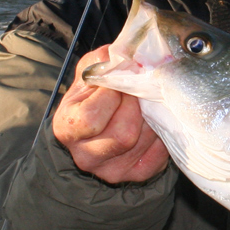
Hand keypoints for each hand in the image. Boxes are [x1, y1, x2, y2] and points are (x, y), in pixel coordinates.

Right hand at [53, 45, 169, 183]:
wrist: (96, 133)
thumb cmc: (92, 100)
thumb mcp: (88, 78)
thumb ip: (101, 63)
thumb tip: (126, 55)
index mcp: (68, 129)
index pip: (92, 117)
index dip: (112, 95)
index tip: (120, 82)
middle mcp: (87, 156)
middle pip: (124, 133)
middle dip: (137, 106)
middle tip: (140, 93)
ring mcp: (113, 170)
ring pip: (145, 140)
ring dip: (152, 118)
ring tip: (147, 106)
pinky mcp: (137, 174)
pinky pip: (160, 153)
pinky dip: (162, 134)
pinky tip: (154, 124)